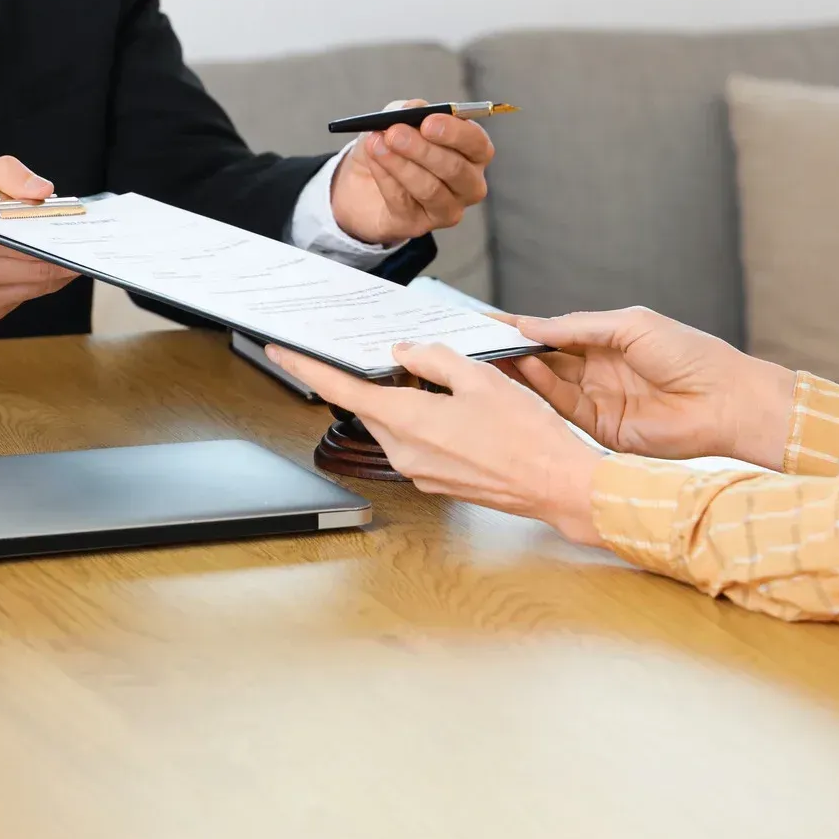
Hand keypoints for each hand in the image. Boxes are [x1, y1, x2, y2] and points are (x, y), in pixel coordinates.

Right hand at [0, 156, 79, 320]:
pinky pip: (22, 297)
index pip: (33, 244)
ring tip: (63, 249)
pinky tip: (31, 263)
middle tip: (80, 239)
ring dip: (55, 270)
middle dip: (65, 255)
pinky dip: (32, 281)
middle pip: (42, 271)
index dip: (62, 237)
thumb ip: (3, 174)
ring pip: (37, 288)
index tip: (80, 228)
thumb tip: (44, 190)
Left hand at [266, 341, 604, 544]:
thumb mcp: (481, 379)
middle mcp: (404, 451)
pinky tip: (456, 410)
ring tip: (444, 383)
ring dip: (405, 400)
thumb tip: (406, 353)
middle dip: (376, 379)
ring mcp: (419, 471)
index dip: (305, 367)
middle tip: (396, 355)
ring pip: (394, 423)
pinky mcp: (436, 480)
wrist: (558, 486)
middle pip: (370, 405)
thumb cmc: (527, 436)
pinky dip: (424, 420)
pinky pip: (415, 442)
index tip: (280, 351)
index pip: (340, 389)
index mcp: (407, 422)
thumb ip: (434, 359)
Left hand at [330, 100, 494, 245]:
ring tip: (376, 144)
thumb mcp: (396, 119)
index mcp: (473, 153)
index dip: (455, 133)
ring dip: (400, 164)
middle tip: (395, 133)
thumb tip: (414, 110)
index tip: (428, 122)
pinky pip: (403, 202)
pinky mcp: (418, 225)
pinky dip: (385, 177)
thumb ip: (408, 111)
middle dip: (423, 150)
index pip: (477, 144)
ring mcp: (446, 209)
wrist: (362, 181)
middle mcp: (468, 184)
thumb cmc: (392, 145)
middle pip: (456, 170)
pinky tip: (374, 160)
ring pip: (430, 189)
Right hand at [495, 307, 796, 469]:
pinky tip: (522, 368)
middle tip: (474, 339)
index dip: (522, 326)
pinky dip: (540, 387)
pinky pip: (561, 404)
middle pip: (543, 358)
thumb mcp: (631, 325)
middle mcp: (596, 369)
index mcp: (607, 340)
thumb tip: (534, 325)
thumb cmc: (690, 354)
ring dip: (518, 367)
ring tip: (487, 351)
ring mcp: (596, 398)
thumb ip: (579, 327)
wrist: (725, 402)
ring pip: (546, 381)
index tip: (487, 321)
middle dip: (510, 348)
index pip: (554, 331)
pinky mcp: (598, 426)